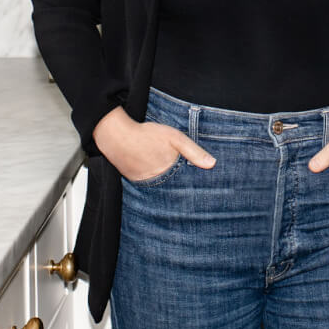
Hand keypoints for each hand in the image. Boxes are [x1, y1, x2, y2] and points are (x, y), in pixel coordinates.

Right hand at [93, 106, 213, 181]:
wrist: (116, 136)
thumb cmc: (147, 135)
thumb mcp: (175, 138)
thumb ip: (193, 152)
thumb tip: (212, 164)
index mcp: (169, 173)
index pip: (186, 186)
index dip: (193, 187)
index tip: (203, 193)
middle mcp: (156, 182)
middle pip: (173, 189)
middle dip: (181, 189)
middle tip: (190, 192)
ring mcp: (144, 183)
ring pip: (160, 188)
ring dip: (167, 187)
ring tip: (174, 186)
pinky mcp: (134, 181)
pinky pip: (147, 185)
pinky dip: (153, 182)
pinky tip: (156, 175)